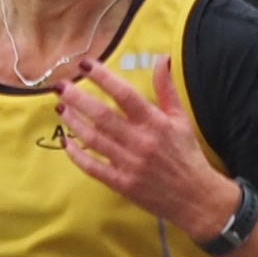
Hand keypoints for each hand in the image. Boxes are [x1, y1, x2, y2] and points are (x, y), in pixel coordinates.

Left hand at [56, 53, 228, 231]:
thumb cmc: (187, 155)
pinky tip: (66, 143)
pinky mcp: (122, 184)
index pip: (124, 94)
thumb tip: (162, 58)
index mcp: (155, 122)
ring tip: (61, 108)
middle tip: (60, 86)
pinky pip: (93, 167)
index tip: (86, 64)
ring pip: (93, 139)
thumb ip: (166, 89)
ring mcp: (130, 164)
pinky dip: (77, 155)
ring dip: (74, 122)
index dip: (103, 77)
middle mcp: (141, 141)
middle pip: (102, 115)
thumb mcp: (181, 119)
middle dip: (77, 98)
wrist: (197, 198)